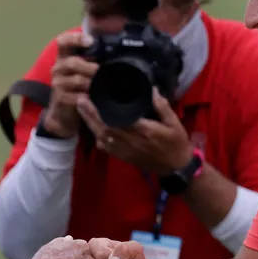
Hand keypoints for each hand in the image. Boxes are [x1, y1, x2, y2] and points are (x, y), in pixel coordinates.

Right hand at [42, 32, 97, 137]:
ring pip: (77, 80)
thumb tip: (116, 53)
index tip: (90, 41)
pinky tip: (94, 98)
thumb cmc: (77, 88)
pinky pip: (76, 96)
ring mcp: (58, 83)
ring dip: (92, 83)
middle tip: (103, 72)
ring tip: (102, 86)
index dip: (75, 38)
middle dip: (91, 68)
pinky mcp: (60, 98)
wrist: (64, 113)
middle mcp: (58, 68)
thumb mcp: (83, 72)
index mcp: (64, 57)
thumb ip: (93, 61)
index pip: (63, 41)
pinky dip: (88, 98)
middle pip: (73, 62)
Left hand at [76, 88, 192, 175]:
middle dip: (90, 114)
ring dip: (90, 124)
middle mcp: (130, 140)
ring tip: (82, 111)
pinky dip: (97, 138)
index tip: (94, 96)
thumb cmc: (176, 143)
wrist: (176, 168)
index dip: (102, 109)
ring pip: (102, 137)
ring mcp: (125, 150)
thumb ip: (162, 106)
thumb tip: (151, 90)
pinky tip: (92, 128)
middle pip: (104, 127)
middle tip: (80, 100)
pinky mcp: (123, 157)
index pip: (117, 118)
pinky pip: (106, 148)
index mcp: (142, 130)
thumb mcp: (174, 122)